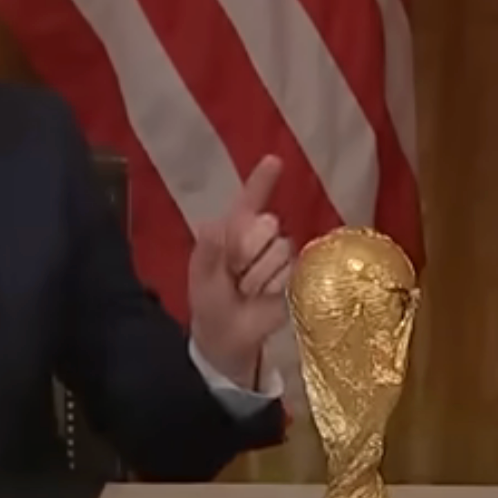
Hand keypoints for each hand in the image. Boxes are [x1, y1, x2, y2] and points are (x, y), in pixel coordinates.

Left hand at [186, 156, 292, 382]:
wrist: (227, 337)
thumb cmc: (211, 301)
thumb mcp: (201, 276)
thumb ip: (207, 250)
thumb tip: (214, 224)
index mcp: (234, 229)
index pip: (251, 199)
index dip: (263, 180)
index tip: (275, 161)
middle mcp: (260, 237)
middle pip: (268, 224)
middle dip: (248, 251)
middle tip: (234, 273)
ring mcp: (280, 256)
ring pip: (281, 249)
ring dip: (259, 275)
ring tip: (247, 289)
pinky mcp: (296, 276)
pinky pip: (291, 271)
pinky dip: (274, 286)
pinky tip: (264, 296)